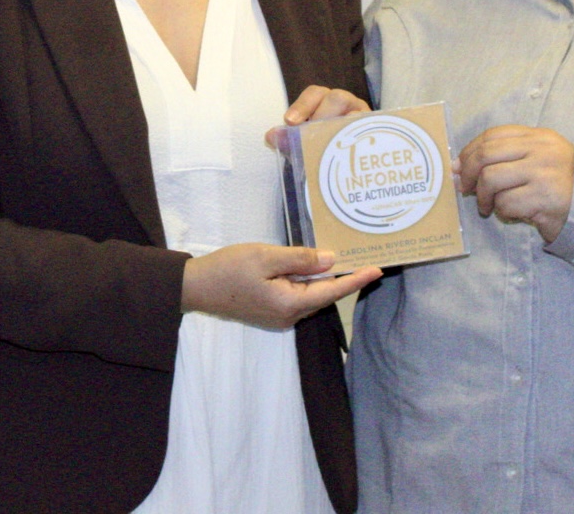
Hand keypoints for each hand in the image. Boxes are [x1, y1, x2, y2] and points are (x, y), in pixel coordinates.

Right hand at [181, 243, 380, 329]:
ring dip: (323, 279)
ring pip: (311, 296)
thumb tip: (331, 260)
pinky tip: (310, 267)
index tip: (378, 270)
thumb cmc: (228, 268)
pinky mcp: (270, 313)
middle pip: (324, 295)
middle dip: (342, 277)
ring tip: (339, 258)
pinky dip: (307, 283)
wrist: (195, 287)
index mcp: (290, 304)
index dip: (356, 280)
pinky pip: (297, 297)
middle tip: (361, 256)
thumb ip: (301, 258)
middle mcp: (288, 316)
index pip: (332, 291)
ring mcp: (279, 317)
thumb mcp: (265, 256)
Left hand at [266, 85, 370, 147]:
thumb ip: (288, 140)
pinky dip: (361, 140)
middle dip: (322, 116)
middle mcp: (347, 104)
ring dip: (342, 129)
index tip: (290, 122)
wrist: (349, 166)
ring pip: (356, 114)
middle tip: (312, 137)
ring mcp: (363, 117)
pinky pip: (371, 131)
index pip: (315, 93)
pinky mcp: (376, 132)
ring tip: (331, 146)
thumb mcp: (303, 144)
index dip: (302, 105)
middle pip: (337, 98)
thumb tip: (271, 136)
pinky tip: (352, 153)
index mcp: (326, 101)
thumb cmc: (324, 148)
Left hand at [454, 125, 573, 242]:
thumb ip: (503, 156)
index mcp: (540, 136)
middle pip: (487, 155)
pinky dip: (502, 211)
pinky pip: (506, 203)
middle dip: (468, 174)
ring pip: (491, 179)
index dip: (469, 151)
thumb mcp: (536, 159)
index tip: (459, 167)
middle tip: (465, 189)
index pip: (493, 135)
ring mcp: (545, 173)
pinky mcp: (546, 199)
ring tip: (488, 206)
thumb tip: (458, 166)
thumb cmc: (555, 185)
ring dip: (483, 197)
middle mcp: (543, 150)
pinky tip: (512, 214)